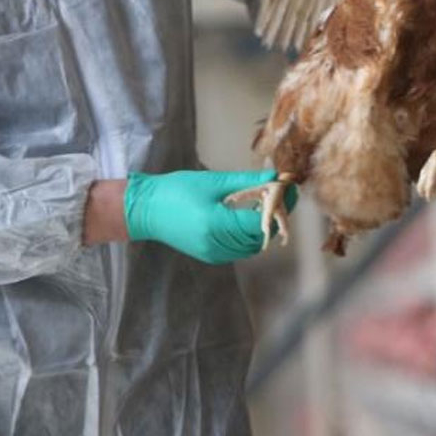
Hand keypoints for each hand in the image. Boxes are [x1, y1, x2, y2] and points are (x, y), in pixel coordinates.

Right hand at [123, 170, 297, 264]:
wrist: (145, 209)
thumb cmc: (176, 190)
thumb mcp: (214, 181)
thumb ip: (247, 182)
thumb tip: (275, 178)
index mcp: (216, 224)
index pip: (260, 221)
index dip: (280, 207)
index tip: (290, 191)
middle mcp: (216, 244)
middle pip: (260, 236)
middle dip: (275, 216)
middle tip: (282, 196)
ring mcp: (213, 254)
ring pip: (252, 245)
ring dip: (262, 227)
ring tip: (264, 204)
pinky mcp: (209, 256)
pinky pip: (239, 249)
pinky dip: (248, 235)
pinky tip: (246, 217)